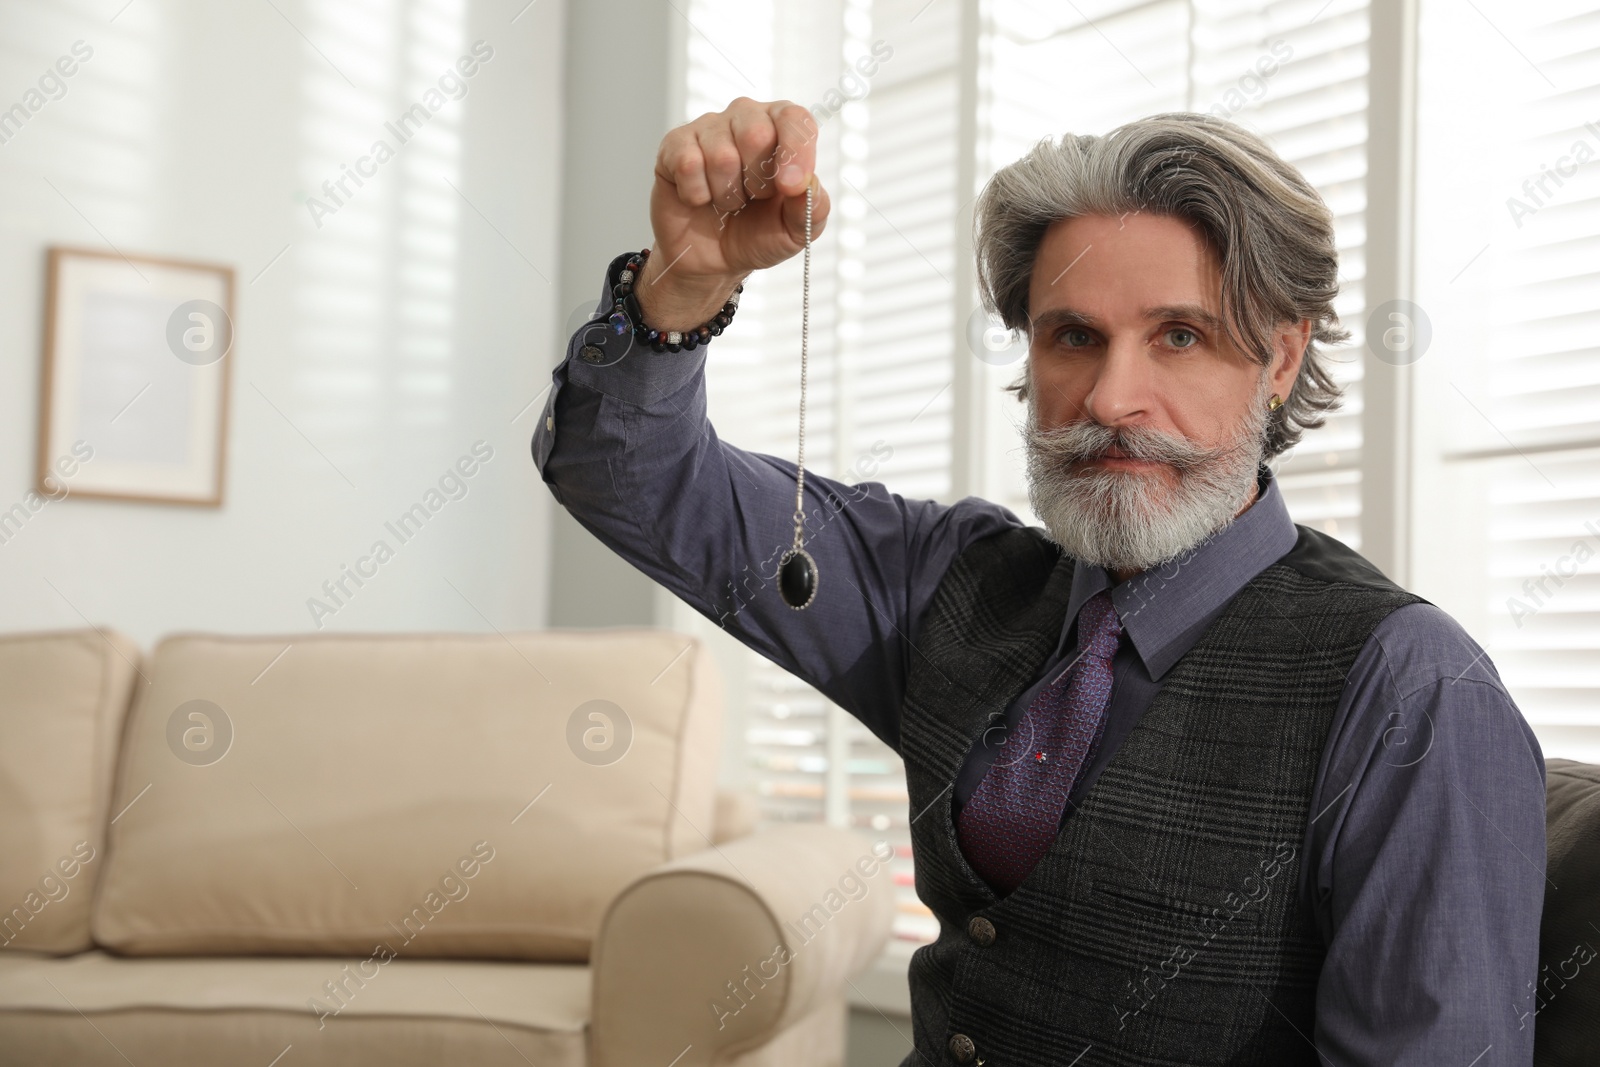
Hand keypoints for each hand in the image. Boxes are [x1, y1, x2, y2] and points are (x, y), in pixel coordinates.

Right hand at [638, 97, 831, 330]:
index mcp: (782, 130)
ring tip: (727, 201)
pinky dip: (698, 195)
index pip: (794, 118)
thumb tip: (807, 184)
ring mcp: (708, 128)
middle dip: (758, 181)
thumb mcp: (795, 230)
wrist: (713, 260)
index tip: (790, 188)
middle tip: (753, 198)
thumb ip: (812, 209)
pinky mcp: (675, 145)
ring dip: (727, 194)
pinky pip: (688, 164)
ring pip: (721, 154)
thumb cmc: (757, 234)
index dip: (795, 151)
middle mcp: (746, 118)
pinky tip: (700, 199)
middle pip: (756, 132)